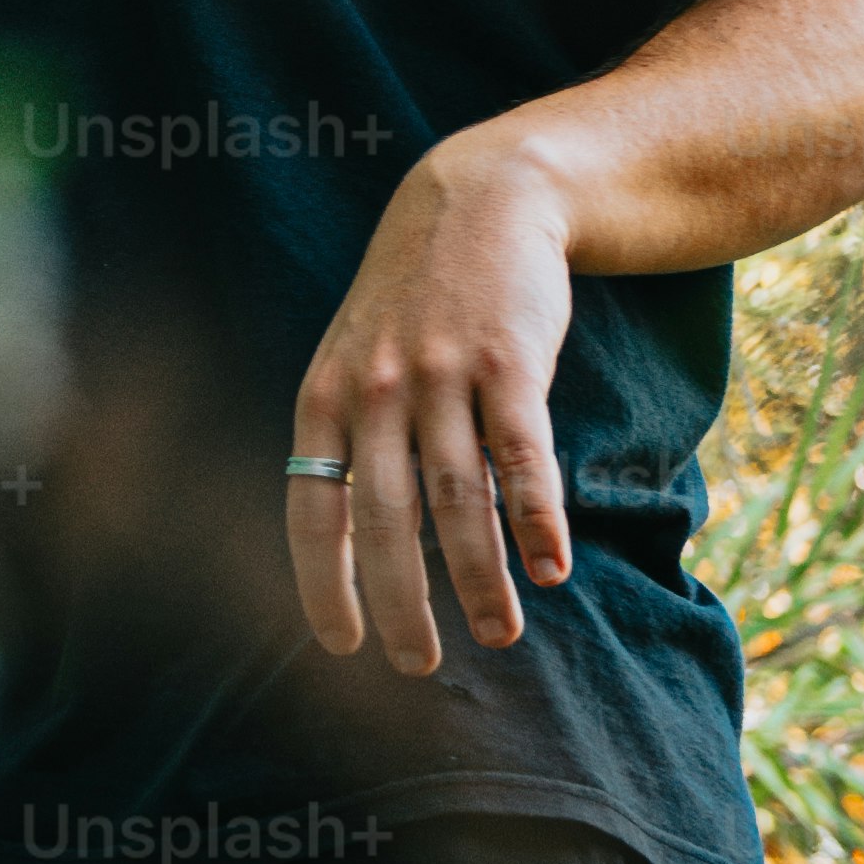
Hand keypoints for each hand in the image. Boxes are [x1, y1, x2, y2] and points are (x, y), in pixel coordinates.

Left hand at [287, 130, 579, 671]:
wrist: (484, 199)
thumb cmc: (417, 299)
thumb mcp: (357, 355)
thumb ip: (350, 435)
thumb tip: (355, 543)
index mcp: (325, 397)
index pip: (313, 511)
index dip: (326, 584)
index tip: (344, 647)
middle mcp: (376, 390)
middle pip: (385, 520)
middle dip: (401, 603)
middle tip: (420, 664)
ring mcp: (442, 374)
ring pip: (458, 501)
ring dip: (479, 578)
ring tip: (499, 632)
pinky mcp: (510, 363)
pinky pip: (522, 458)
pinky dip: (537, 520)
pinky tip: (551, 568)